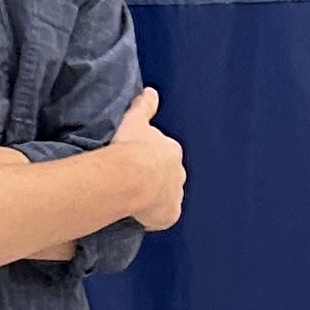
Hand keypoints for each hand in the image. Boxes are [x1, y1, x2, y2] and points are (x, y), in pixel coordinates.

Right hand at [110, 87, 184, 230]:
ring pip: (166, 198)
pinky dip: (153, 218)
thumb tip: (149, 91)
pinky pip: (162, 218)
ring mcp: (176, 195)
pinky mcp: (170, 215)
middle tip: (132, 183)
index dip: (150, 160)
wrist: (130, 175)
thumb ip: (144, 106)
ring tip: (133, 201)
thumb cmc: (131, 146)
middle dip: (154, 180)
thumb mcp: (135, 120)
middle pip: (167, 178)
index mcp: (172, 150)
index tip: (136, 164)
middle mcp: (179, 173)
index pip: (163, 156)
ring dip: (154, 200)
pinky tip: (138, 217)